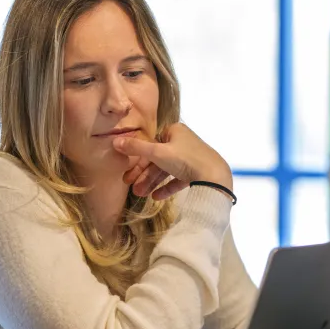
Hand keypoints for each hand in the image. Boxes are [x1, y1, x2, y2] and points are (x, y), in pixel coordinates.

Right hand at [115, 123, 232, 199]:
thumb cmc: (186, 159)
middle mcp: (183, 142)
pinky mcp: (197, 172)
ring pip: (167, 170)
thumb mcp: (157, 152)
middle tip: (131, 188)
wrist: (214, 176)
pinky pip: (178, 179)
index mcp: (175, 131)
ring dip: (152, 182)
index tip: (128, 175)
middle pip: (158, 159)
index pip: (151, 145)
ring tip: (140, 195)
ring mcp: (191, 158)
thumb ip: (136, 148)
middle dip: (144, 175)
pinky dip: (167, 187)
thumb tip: (115, 141)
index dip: (138, 161)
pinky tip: (156, 197)